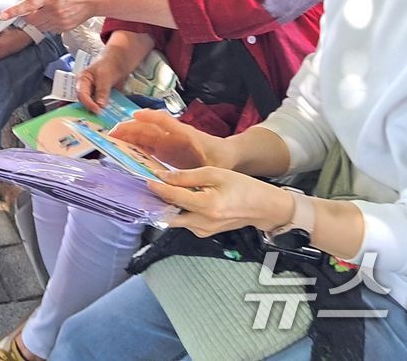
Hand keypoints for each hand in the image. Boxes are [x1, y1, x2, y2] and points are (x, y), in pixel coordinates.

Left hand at [1, 0, 105, 32]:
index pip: (28, 5)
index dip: (14, 11)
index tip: (3, 15)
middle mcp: (54, 10)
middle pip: (30, 19)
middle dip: (25, 15)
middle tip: (28, 8)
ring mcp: (60, 21)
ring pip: (38, 25)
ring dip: (35, 19)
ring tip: (45, 8)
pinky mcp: (64, 28)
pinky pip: (48, 28)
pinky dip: (45, 23)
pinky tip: (53, 13)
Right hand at [74, 52, 130, 112]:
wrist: (120, 61)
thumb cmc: (108, 64)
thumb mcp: (104, 77)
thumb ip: (102, 91)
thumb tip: (100, 105)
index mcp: (82, 81)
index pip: (82, 94)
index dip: (88, 103)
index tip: (97, 110)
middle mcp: (87, 89)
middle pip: (86, 102)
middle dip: (93, 109)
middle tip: (100, 116)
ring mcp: (95, 94)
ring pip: (95, 105)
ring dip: (100, 111)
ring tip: (106, 117)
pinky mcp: (103, 98)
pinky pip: (104, 105)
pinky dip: (107, 110)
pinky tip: (112, 114)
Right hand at [111, 108, 228, 169]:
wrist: (228, 157)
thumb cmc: (222, 160)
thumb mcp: (212, 169)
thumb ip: (194, 176)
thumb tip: (176, 184)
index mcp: (186, 135)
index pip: (166, 122)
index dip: (150, 118)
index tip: (135, 116)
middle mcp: (174, 135)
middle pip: (149, 128)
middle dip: (130, 128)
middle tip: (113, 133)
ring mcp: (168, 141)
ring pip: (145, 135)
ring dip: (129, 135)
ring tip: (113, 139)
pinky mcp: (166, 149)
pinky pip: (147, 144)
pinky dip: (135, 145)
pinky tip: (124, 149)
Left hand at [147, 166, 293, 236]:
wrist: (263, 207)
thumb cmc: (243, 187)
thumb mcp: (215, 173)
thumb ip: (187, 176)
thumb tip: (163, 177)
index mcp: (207, 206)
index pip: (173, 198)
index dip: (156, 188)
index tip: (145, 178)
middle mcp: (203, 223)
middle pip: (168, 214)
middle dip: (155, 201)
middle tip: (144, 187)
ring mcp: (203, 231)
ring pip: (175, 219)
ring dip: (165, 205)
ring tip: (159, 189)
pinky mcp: (204, 233)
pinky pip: (184, 222)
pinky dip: (177, 210)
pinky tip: (176, 197)